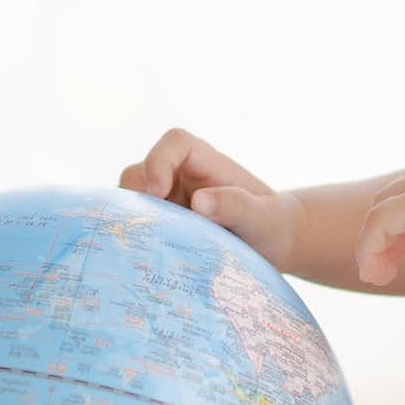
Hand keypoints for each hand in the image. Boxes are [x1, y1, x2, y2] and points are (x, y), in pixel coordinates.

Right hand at [118, 127, 305, 270]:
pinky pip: (137, 227)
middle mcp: (181, 177)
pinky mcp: (163, 225)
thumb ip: (236, 206)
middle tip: (147, 233)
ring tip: (149, 251)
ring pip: (131, 203)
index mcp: (206, 163)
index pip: (175, 143)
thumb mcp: (262, 219)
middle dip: (136, 199)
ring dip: (134, 224)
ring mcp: (169, 201)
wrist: (272, 246)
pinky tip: (148, 261)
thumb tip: (199, 201)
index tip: (158, 192)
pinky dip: (136, 240)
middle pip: (140, 173)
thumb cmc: (271, 224)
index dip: (159, 160)